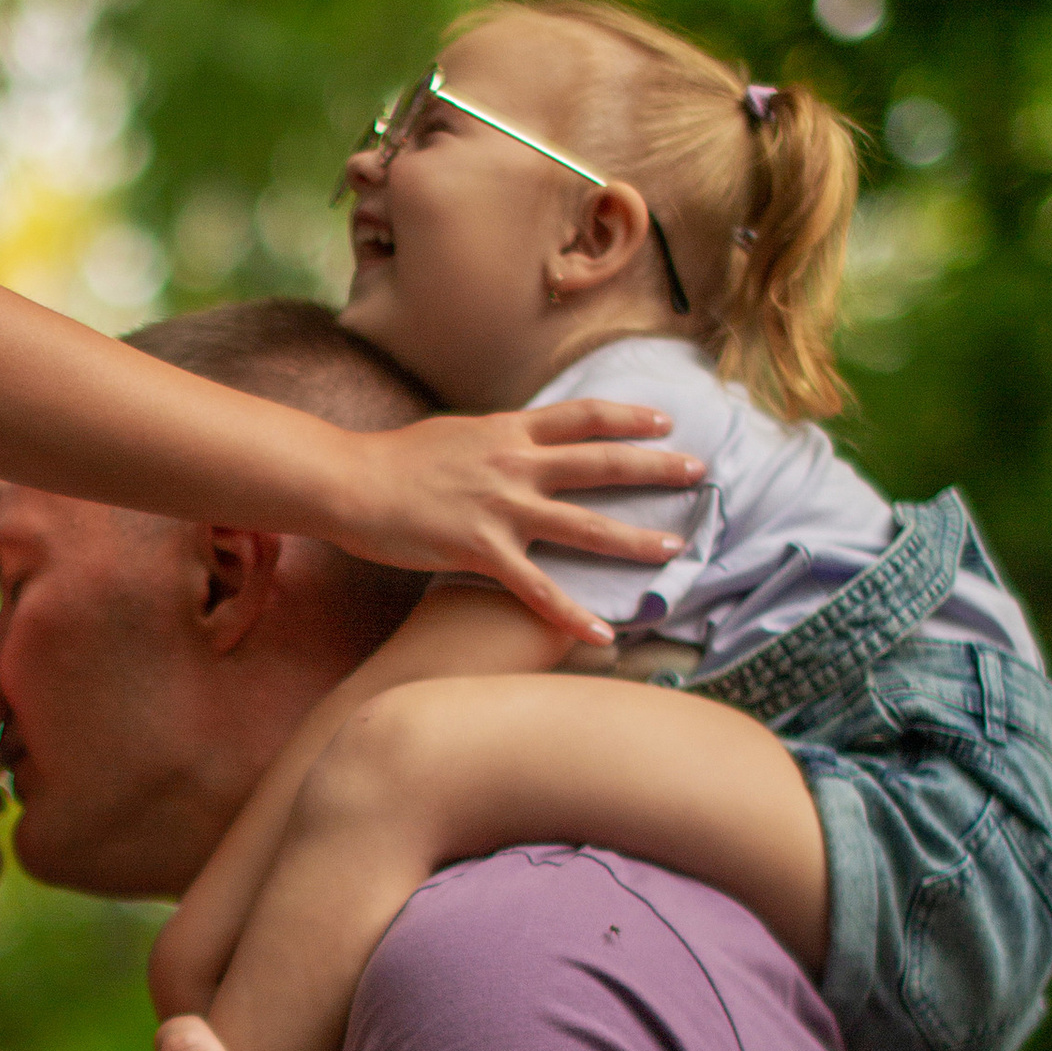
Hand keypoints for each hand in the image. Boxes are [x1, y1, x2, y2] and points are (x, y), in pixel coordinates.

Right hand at [337, 401, 702, 648]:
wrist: (350, 482)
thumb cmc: (395, 460)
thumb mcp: (456, 434)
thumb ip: (497, 439)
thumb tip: (520, 438)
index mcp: (510, 431)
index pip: (584, 416)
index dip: (629, 416)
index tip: (666, 420)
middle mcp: (515, 464)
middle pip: (602, 464)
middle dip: (657, 470)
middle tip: (701, 475)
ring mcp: (502, 508)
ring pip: (585, 527)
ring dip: (635, 541)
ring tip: (676, 551)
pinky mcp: (481, 550)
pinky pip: (538, 589)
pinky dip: (573, 614)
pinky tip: (603, 634)